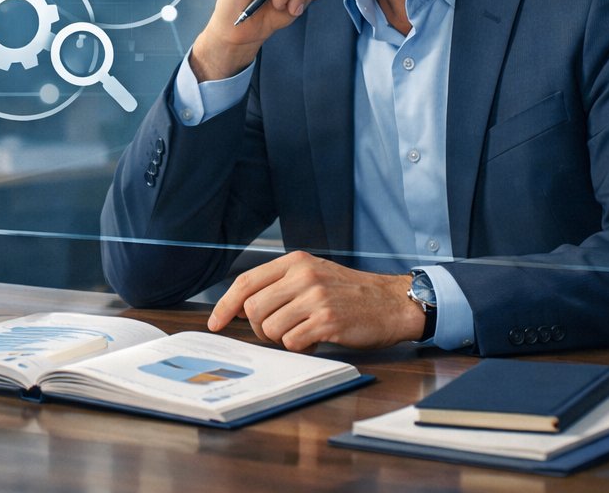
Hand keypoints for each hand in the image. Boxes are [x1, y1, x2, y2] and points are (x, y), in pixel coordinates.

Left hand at [207, 251, 424, 351]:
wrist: (391, 303)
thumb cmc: (350, 293)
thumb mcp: (314, 275)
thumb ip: (282, 285)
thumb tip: (243, 309)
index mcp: (295, 262)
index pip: (246, 282)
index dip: (225, 305)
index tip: (216, 323)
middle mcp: (303, 276)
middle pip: (253, 309)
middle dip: (260, 329)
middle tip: (279, 332)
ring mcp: (315, 298)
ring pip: (271, 328)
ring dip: (282, 339)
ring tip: (304, 333)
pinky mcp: (327, 321)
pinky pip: (293, 342)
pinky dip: (301, 347)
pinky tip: (318, 339)